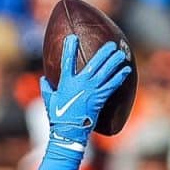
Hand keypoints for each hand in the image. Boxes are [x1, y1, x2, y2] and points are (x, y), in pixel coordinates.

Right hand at [41, 34, 132, 151]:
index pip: (67, 61)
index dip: (70, 48)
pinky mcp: (99, 98)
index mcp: (66, 82)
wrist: (69, 131)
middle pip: (94, 63)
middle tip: (111, 44)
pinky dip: (119, 77)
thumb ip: (46, 88)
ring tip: (121, 53)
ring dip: (114, 62)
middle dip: (103, 53)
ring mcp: (91, 90)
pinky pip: (112, 85)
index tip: (72, 38)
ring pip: (105, 72)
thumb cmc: (58, 117)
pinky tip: (126, 70)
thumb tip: (43, 79)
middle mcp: (80, 83)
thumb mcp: (49, 101)